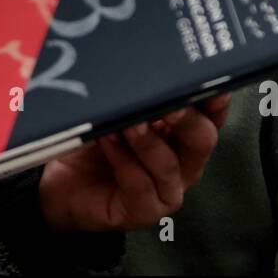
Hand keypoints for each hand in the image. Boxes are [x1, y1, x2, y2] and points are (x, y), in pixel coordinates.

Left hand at [37, 93, 229, 233]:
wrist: (63, 183)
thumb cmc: (95, 142)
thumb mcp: (117, 112)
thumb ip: (136, 95)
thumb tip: (141, 66)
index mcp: (184, 135)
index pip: (211, 114)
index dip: (214, 99)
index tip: (205, 78)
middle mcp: (184, 163)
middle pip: (202, 140)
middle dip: (187, 119)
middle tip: (169, 104)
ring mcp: (167, 190)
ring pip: (169, 165)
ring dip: (147, 141)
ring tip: (128, 123)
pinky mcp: (145, 211)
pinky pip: (140, 185)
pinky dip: (123, 161)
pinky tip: (108, 141)